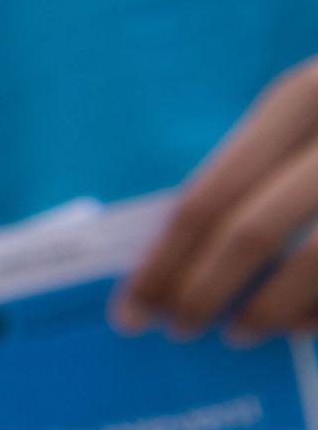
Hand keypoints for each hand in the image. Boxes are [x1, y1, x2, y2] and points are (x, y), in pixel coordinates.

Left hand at [120, 57, 317, 339]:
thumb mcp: (306, 115)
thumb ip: (255, 171)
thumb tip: (174, 258)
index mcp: (302, 98)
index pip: (209, 195)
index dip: (163, 263)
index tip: (131, 311)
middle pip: (252, 232)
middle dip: (204, 293)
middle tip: (178, 329)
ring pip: (315, 260)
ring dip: (267, 309)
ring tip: (239, 332)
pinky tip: (301, 327)